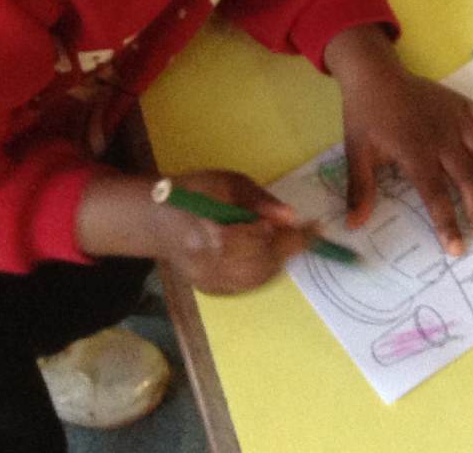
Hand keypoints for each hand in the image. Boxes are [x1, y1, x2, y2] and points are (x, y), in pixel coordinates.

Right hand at [150, 169, 312, 295]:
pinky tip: (267, 253)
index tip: (315, 228)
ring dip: (279, 261)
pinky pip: (244, 286)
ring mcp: (208, 282)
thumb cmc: (195, 192)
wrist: (157, 218)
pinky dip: (263, 271)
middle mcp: (210, 266)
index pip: (264, 242)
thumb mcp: (230, 183)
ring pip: (256, 280)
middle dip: (289, 249)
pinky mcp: (208, 289)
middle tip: (305, 233)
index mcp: (214, 236)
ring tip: (288, 241)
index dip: (294, 237)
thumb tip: (290, 218)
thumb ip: (260, 201)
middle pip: (263, 265)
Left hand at [341, 71, 472, 255]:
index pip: (436, 196)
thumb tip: (354, 225)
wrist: (376, 73)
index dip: (448, 224)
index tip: (458, 249)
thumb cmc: (366, 115)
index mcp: (415, 153)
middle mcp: (442, 139)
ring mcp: (457, 120)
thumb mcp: (356, 152)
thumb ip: (360, 189)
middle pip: (469, 180)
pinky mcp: (464, 105)